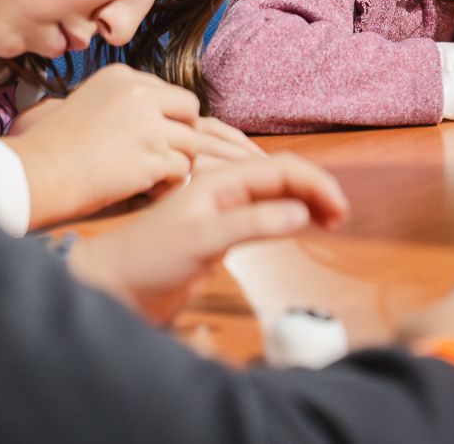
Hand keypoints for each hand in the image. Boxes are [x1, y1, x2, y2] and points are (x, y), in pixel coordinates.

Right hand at [7, 65, 259, 224]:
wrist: (39, 172)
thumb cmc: (53, 146)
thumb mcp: (85, 101)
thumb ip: (120, 101)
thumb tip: (150, 115)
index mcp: (121, 76)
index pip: (167, 91)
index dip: (165, 117)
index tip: (151, 137)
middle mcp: (139, 94)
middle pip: (189, 108)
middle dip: (182, 133)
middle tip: (164, 156)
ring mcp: (149, 125)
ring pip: (191, 142)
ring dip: (177, 163)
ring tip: (154, 178)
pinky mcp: (153, 157)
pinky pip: (182, 170)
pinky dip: (171, 185)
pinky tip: (150, 191)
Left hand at [66, 154, 346, 323]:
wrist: (112, 285)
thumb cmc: (148, 260)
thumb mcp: (202, 241)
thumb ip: (250, 225)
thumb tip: (300, 212)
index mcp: (220, 181)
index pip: (281, 169)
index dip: (315, 183)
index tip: (340, 208)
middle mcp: (223, 190)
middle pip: (281, 177)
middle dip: (315, 190)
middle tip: (341, 218)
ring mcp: (221, 210)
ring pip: (275, 194)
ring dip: (304, 201)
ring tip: (330, 221)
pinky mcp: (219, 232)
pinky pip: (263, 214)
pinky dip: (287, 217)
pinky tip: (299, 227)